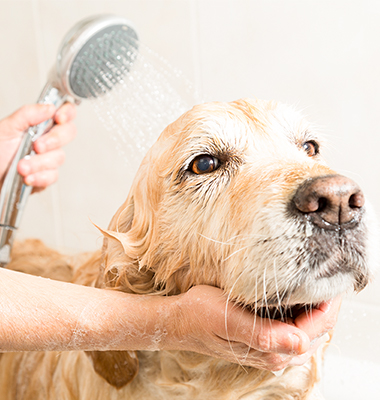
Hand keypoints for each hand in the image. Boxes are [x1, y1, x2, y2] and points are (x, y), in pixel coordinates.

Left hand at [0, 103, 75, 191]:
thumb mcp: (7, 128)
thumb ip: (27, 114)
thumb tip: (49, 108)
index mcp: (41, 123)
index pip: (65, 112)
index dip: (67, 113)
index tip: (59, 118)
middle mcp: (49, 139)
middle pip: (69, 133)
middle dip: (54, 140)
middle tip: (37, 146)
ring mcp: (50, 157)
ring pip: (58, 157)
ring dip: (39, 162)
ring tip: (21, 166)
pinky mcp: (47, 175)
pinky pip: (52, 175)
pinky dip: (39, 177)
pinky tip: (27, 176)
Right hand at [164, 286, 339, 370]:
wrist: (180, 321)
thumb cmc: (201, 315)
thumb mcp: (229, 319)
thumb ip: (265, 335)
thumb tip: (300, 344)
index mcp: (269, 350)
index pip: (315, 329)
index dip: (328, 305)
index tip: (334, 281)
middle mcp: (273, 354)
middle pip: (316, 332)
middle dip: (326, 308)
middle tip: (330, 279)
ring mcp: (268, 349)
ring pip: (307, 332)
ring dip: (316, 311)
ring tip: (318, 286)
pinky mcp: (262, 341)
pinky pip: (293, 330)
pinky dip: (302, 315)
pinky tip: (299, 298)